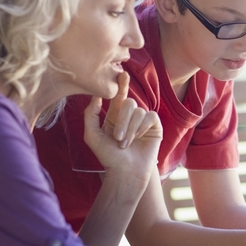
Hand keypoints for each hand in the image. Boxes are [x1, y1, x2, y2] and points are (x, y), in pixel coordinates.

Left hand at [83, 71, 161, 185]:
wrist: (125, 172)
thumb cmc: (108, 157)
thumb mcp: (92, 135)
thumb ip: (90, 114)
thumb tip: (96, 96)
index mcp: (115, 117)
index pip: (119, 96)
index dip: (121, 84)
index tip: (122, 73)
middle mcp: (130, 117)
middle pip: (128, 102)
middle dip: (122, 119)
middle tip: (117, 137)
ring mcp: (143, 122)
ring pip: (138, 110)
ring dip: (130, 128)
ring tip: (125, 144)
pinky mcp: (155, 127)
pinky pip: (150, 117)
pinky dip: (142, 128)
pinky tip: (139, 139)